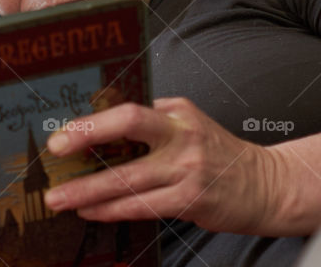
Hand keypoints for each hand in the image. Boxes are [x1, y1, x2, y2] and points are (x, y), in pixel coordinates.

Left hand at [42, 97, 282, 234]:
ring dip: (89, 189)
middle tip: (54, 151)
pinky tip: (91, 211)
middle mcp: (181, 135)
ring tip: (60, 197)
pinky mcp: (191, 199)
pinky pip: (142, 205)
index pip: (128, 108)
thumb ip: (151, 118)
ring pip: (129, 177)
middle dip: (86, 137)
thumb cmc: (218, 153)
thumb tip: (98, 120)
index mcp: (176, 113)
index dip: (93, 119)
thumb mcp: (188, 122)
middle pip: (128, 126)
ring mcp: (187, 168)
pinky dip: (112, 209)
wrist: (266, 185)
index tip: (63, 131)